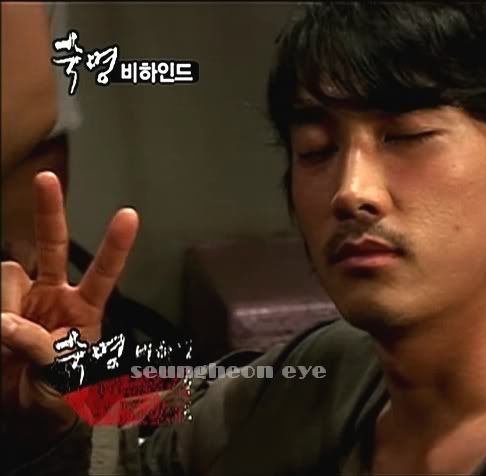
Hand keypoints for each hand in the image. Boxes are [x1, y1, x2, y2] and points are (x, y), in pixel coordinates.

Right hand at [1, 171, 137, 454]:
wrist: (26, 415)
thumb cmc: (59, 397)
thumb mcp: (62, 376)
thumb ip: (38, 348)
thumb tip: (3, 323)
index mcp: (85, 311)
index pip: (103, 272)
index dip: (115, 246)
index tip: (129, 215)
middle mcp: (55, 296)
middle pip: (52, 244)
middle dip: (50, 210)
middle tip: (46, 178)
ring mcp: (24, 299)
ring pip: (9, 273)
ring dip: (5, 303)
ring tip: (7, 341)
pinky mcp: (0, 307)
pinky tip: (0, 333)